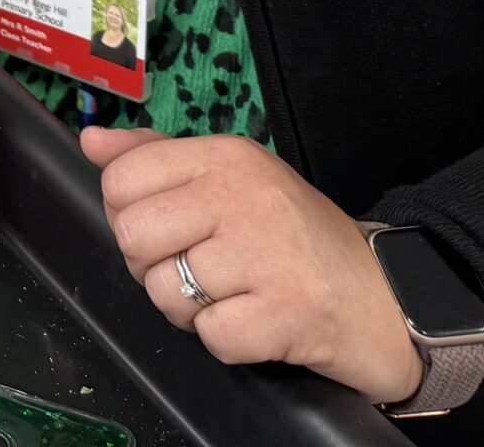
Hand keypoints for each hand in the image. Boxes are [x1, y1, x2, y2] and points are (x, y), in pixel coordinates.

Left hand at [84, 127, 421, 404]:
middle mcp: (244, 194)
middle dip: (153, 267)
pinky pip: (211, 336)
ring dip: (190, 310)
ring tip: (234, 297)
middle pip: (134, 236)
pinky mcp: (285, 311)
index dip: (131, 217)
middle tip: (201, 271)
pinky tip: (258, 322)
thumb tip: (93, 141)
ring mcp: (266, 252)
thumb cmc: (300, 242)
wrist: (390, 298)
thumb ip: (159, 159)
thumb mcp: (233, 182)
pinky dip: (228, 342)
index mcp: (226, 156)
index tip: (170, 230)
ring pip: (165, 290)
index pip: (121, 179)